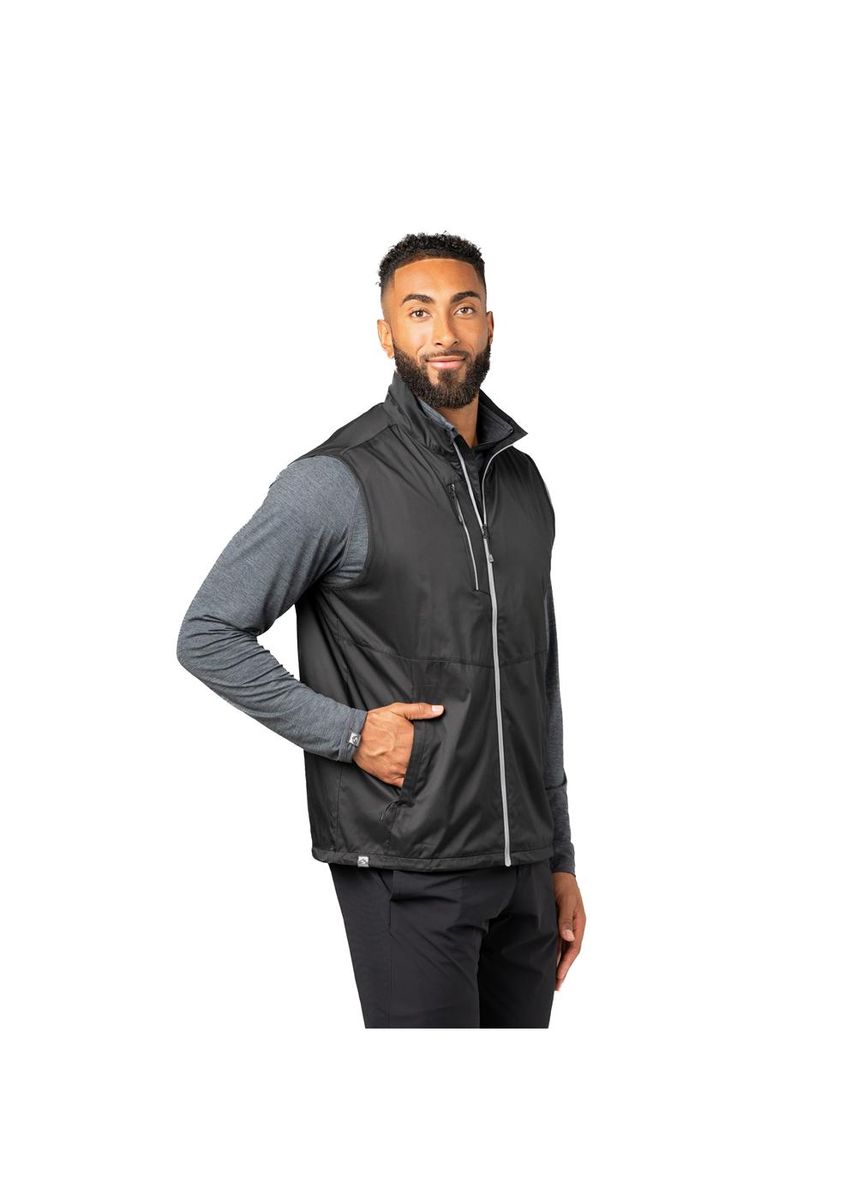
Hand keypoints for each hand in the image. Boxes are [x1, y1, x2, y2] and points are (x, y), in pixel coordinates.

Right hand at [352, 701, 444, 786]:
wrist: (353, 735)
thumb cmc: (375, 722)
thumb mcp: (397, 710)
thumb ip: (420, 710)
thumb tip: (440, 710)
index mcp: (411, 739)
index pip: (431, 746)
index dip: (436, 747)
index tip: (438, 746)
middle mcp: (406, 755)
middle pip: (424, 760)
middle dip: (428, 758)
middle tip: (433, 757)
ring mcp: (398, 768)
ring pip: (416, 773)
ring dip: (421, 770)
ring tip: (424, 767)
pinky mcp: (389, 777)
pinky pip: (405, 784)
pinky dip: (410, 782)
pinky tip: (414, 779)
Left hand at [553, 871, 584, 990]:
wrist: (557, 869)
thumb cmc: (563, 884)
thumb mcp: (566, 900)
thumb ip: (566, 918)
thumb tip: (569, 937)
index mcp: (579, 923)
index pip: (574, 948)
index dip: (567, 964)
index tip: (559, 977)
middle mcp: (573, 926)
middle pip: (569, 952)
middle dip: (563, 969)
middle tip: (555, 986)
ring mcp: (565, 924)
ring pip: (562, 948)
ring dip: (558, 962)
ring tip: (551, 978)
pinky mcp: (556, 921)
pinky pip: (556, 940)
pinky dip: (553, 951)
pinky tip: (546, 958)